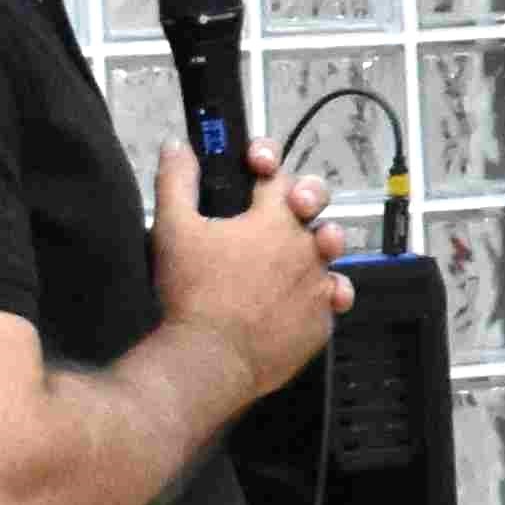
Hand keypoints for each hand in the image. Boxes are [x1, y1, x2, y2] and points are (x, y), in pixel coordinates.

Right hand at [151, 145, 350, 398]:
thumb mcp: (173, 229)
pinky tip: (308, 296)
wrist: (211, 358)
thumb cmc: (192, 292)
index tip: (254, 167)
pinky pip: (331, 300)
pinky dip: (322, 294)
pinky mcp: (322, 321)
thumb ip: (177, 182)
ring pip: (330, 255)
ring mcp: (318, 285)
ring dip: (318, 247)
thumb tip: (177, 147)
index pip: (278, 175)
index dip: (266, 163)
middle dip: (305, 198)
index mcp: (273, 219)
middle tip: (291, 207)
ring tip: (306, 250)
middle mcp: (306, 248)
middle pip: (317, 209)